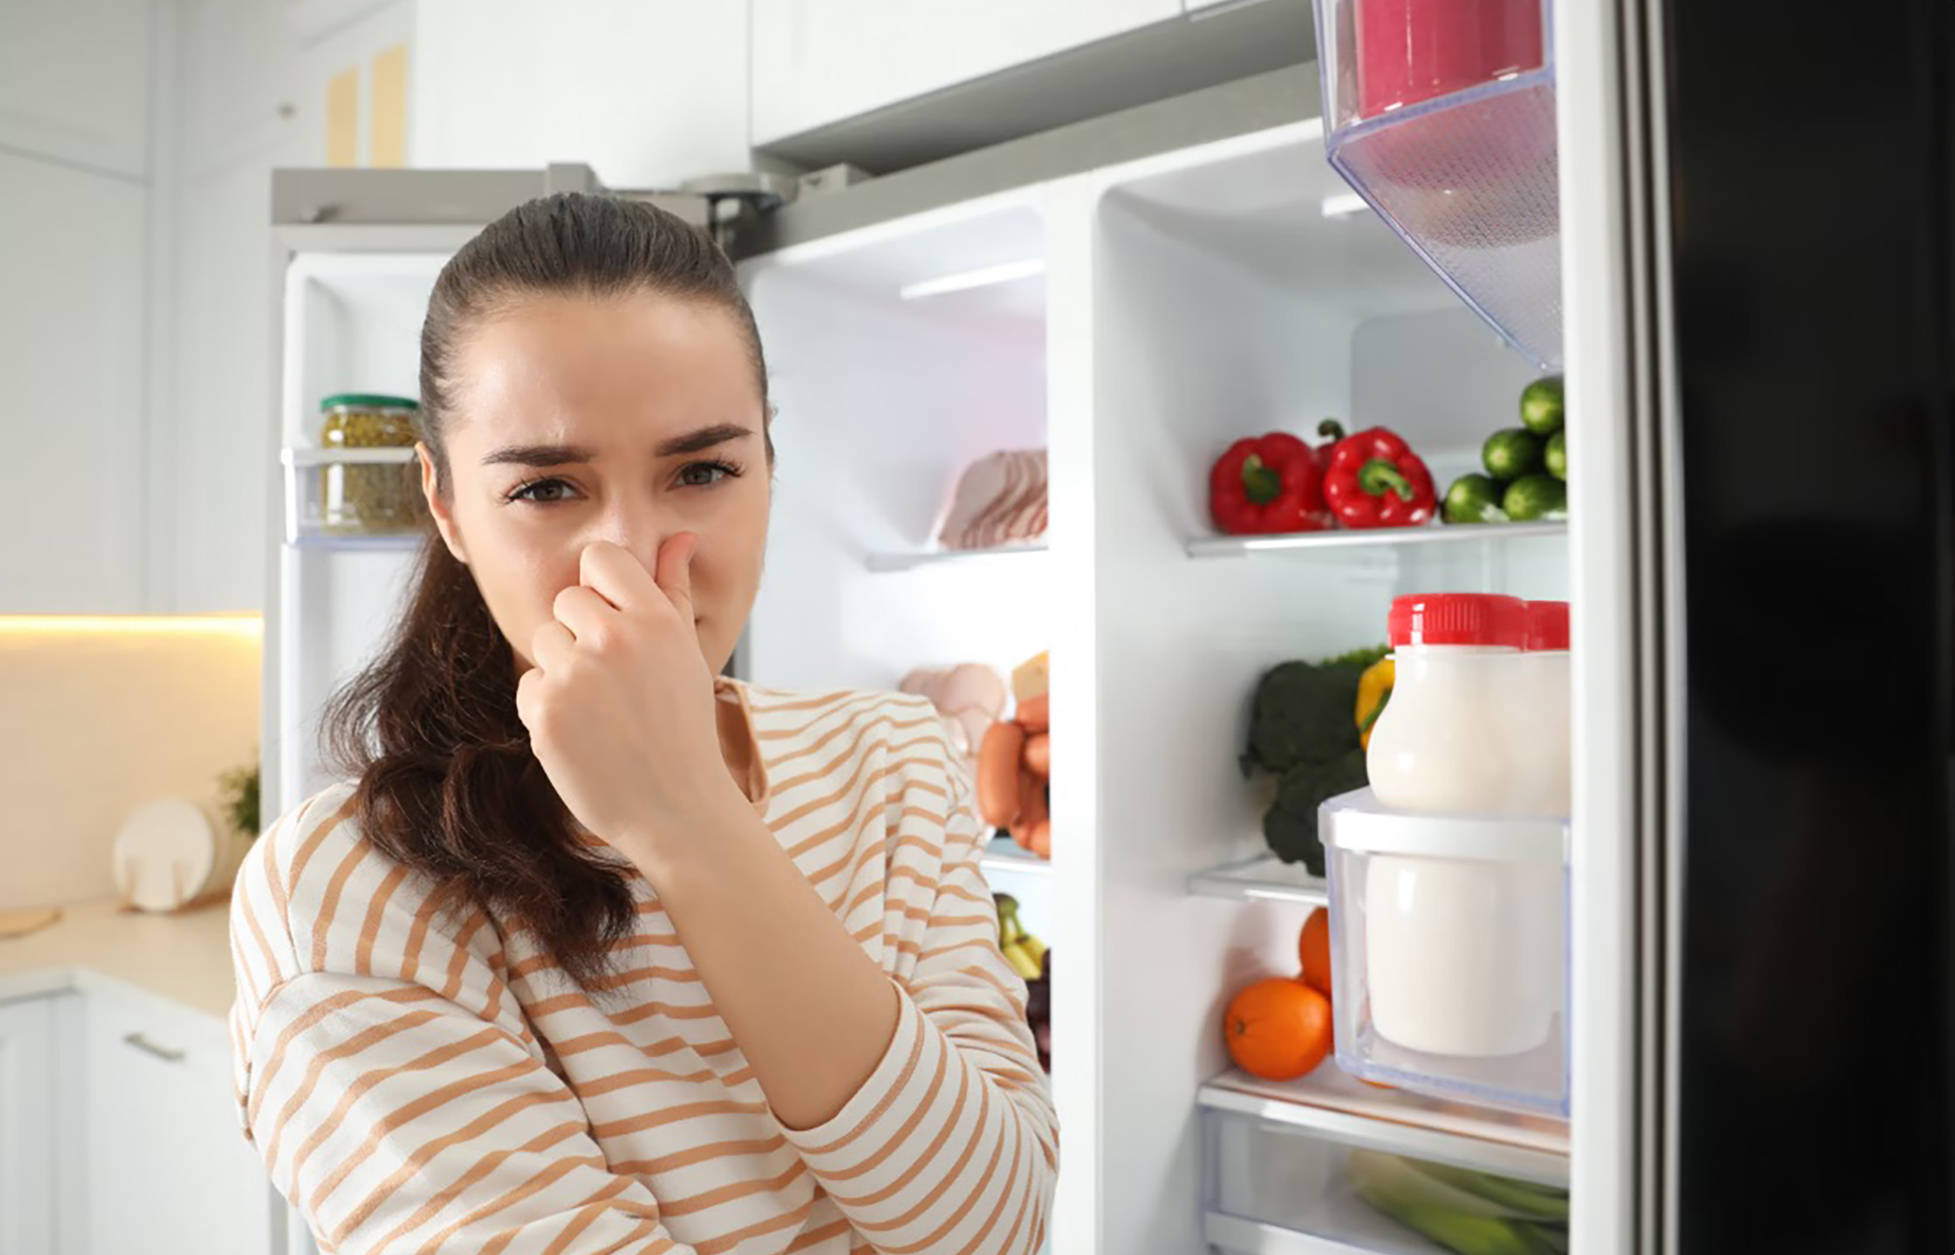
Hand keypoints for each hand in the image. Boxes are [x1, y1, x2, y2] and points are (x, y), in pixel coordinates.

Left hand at [515, 534, 743, 861]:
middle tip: (615, 681)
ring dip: (563, 671)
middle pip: (568, 600)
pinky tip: (584, 734)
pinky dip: (548, 709)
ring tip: (602, 711)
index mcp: (656, 619)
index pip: (601, 559)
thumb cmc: (683, 727)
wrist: (676, 809)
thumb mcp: (688, 652)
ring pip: (545, 641)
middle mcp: (615, 639)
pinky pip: (530, 684)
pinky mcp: (544, 712)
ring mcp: (575, 676)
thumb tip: (679, 537)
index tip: (617, 623)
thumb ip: (675, 589)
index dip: (603, 588)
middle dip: (582, 633)